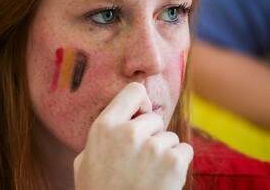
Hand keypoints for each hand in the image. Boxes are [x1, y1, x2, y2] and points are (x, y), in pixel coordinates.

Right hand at [74, 82, 192, 189]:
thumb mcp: (85, 161)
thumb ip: (100, 137)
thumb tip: (115, 122)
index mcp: (104, 127)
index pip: (134, 91)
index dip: (141, 102)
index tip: (142, 115)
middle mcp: (128, 133)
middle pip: (154, 118)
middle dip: (151, 135)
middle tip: (140, 158)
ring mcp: (153, 147)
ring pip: (170, 137)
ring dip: (163, 151)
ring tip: (149, 173)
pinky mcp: (173, 163)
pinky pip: (184, 150)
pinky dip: (177, 162)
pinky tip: (162, 178)